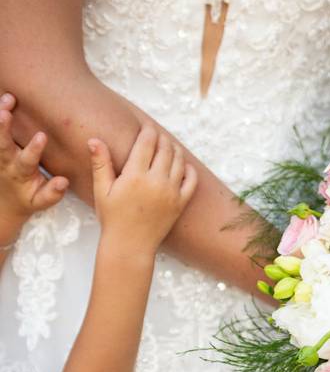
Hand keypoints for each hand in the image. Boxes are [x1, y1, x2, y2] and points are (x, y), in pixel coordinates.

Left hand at [0, 93, 68, 244]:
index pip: (27, 160)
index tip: (42, 136)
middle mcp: (6, 161)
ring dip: (0, 116)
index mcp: (20, 174)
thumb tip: (63, 181)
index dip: (34, 148)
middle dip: (4, 127)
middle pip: (2, 143)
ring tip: (8, 98)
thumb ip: (52, 193)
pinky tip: (2, 99)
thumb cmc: (27, 199)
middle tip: (6, 111)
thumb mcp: (41, 202)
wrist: (3, 203)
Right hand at [88, 126, 197, 254]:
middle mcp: (157, 181)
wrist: (130, 245)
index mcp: (135, 176)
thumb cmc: (112, 218)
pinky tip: (184, 166)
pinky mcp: (181, 203)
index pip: (146, 143)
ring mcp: (172, 192)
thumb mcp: (102, 190)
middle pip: (165, 149)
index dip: (148, 131)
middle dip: (162, 138)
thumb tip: (94, 139)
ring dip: (175, 150)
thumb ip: (101, 163)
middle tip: (157, 135)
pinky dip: (189, 169)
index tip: (146, 126)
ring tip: (169, 146)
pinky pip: (192, 181)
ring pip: (179, 162)